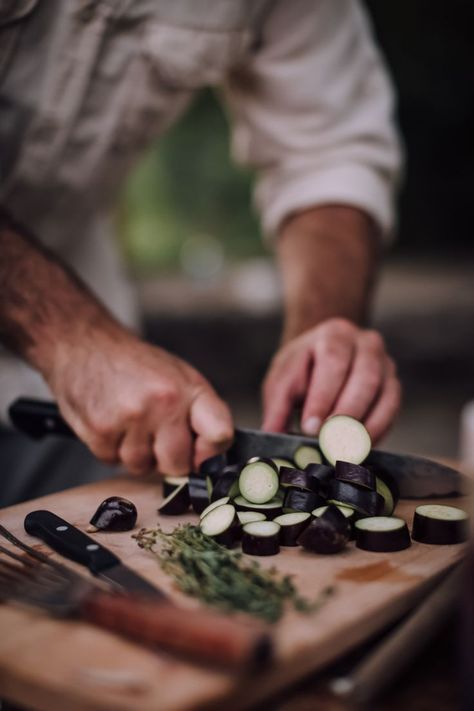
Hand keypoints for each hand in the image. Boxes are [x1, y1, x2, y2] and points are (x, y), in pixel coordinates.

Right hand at [47, 328, 232, 475]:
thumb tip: (211, 456)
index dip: (210, 454)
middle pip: (178, 465)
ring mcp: (132, 417)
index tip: (199, 454)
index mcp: (189, 389)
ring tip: (128, 423)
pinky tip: (110, 423)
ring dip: (135, 454)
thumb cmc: (134, 364)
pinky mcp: (101, 430)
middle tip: (155, 437)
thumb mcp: (178, 377)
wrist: (85, 344)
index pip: (220, 435)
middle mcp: (164, 403)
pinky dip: (110, 449)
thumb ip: (199, 414)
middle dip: (166, 459)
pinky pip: (112, 462)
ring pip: (142, 467)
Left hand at [262, 318, 400, 443]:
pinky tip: (359, 447)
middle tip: (329, 442)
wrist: (323, 357)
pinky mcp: (393, 385)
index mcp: (335, 334)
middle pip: (365, 378)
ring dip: (364, 426)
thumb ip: (277, 406)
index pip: (333, 363)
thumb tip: (271, 434)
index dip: (323, 397)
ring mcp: (385, 364)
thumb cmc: (302, 370)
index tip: (310, 427)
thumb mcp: (282, 380)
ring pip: (384, 395)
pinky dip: (376, 431)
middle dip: (346, 414)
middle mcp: (366, 343)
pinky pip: (391, 410)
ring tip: (344, 450)